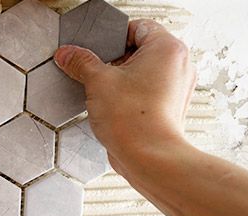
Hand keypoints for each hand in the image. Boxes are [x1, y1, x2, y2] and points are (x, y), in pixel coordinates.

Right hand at [54, 19, 196, 176]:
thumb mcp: (97, 82)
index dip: (112, 36)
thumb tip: (68, 54)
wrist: (148, 157)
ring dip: (122, 78)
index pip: (138, 26)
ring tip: (105, 92)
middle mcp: (179, 65)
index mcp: (167, 48)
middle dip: (115, 59)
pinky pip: (148, 91)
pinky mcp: (170, 107)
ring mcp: (177, 87)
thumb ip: (81, 62)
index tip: (95, 49)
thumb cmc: (134, 120)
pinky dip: (131, 94)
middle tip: (97, 71)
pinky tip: (115, 106)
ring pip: (144, 71)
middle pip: (141, 49)